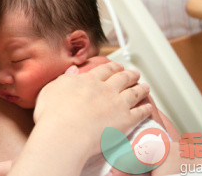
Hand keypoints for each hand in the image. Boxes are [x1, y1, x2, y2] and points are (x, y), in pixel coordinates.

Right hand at [33, 61, 151, 155]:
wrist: (65, 133)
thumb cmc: (54, 114)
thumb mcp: (52, 89)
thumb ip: (65, 78)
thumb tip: (72, 71)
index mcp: (89, 80)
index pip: (105, 70)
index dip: (113, 67)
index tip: (117, 67)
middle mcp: (105, 89)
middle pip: (122, 78)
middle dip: (130, 74)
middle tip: (134, 73)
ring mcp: (117, 104)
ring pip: (134, 92)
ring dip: (141, 88)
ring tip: (145, 87)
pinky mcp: (125, 120)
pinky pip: (140, 112)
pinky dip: (145, 109)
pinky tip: (148, 107)